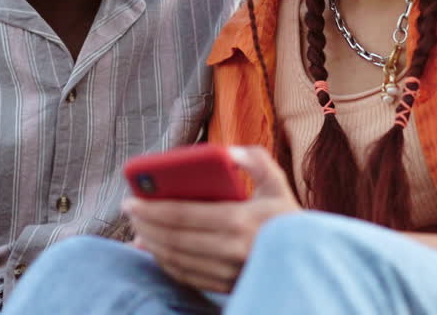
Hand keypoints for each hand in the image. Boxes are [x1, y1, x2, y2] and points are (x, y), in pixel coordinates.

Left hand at [123, 146, 300, 292]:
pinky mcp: (225, 285)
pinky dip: (165, 262)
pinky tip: (155, 249)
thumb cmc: (287, 217)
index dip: (151, 208)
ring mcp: (227, 272)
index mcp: (240, 220)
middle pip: (174, 238)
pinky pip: (186, 276)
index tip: (130, 200)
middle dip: (145, 224)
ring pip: (176, 259)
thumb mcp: (277, 183)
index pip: (182, 215)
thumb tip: (226, 151)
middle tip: (128, 211)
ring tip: (137, 230)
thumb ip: (255, 160)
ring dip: (151, 244)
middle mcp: (231, 250)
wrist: (308, 260)